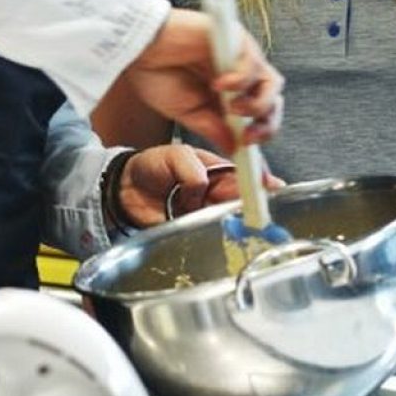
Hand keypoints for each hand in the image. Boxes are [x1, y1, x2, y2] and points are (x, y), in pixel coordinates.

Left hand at [115, 144, 284, 227]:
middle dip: (253, 207)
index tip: (272, 187)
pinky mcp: (191, 233)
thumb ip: (189, 167)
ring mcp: (204, 214)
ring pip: (229, 221)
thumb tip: (202, 184)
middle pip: (241, 201)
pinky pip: (208, 237)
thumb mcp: (172, 155)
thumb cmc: (150, 166)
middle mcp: (214, 194)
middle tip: (262, 211)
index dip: (258, 182)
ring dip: (238, 225)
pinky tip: (224, 239)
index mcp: (216, 171)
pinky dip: (216, 239)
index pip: (242, 176)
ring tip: (249, 226)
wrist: (123, 189)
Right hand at [124, 10, 283, 151]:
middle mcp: (238, 75)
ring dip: (257, 104)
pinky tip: (219, 85)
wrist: (135, 47)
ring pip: (271, 83)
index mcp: (227, 95)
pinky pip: (252, 62)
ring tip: (233, 110)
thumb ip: (213, 128)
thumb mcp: (186, 113)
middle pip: (273, 101)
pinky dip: (241, 79)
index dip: (261, 140)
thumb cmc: (155, 72)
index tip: (260, 170)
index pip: (257, 118)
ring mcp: (238, 57)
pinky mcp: (235, 37)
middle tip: (248, 139)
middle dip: (266, 125)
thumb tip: (235, 148)